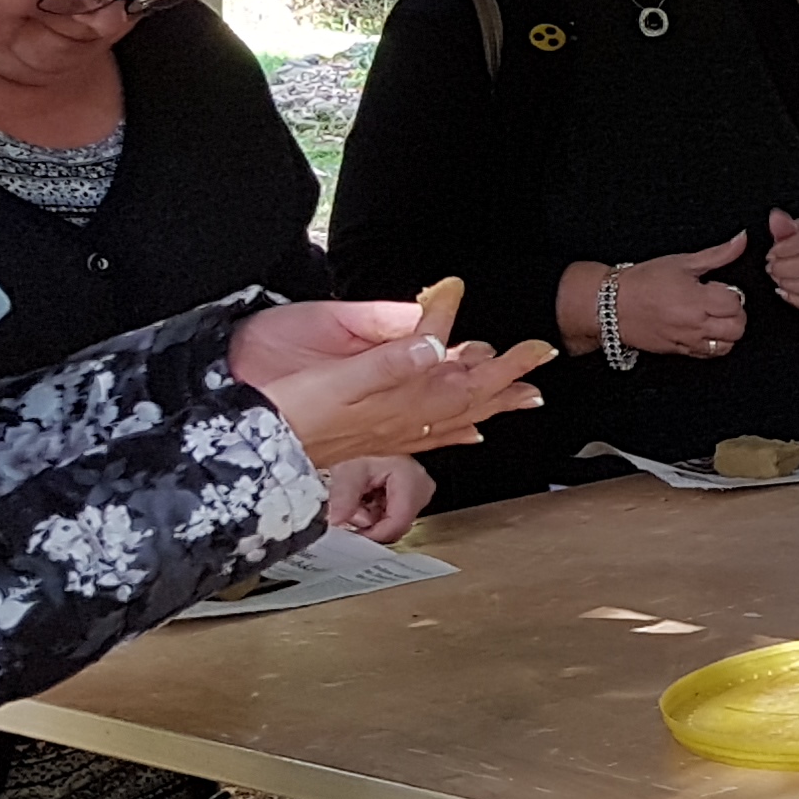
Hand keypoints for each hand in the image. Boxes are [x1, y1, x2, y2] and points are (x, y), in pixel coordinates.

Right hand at [230, 302, 552, 469]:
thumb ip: (389, 362)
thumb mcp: (339, 382)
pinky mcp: (378, 439)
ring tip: (523, 395)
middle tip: (542, 360)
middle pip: (471, 398)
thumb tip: (434, 345)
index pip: (465, 378)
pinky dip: (456, 428)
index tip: (534, 345)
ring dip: (491, 402)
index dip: (501, 362)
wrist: (256, 453)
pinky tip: (468, 432)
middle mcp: (407, 421)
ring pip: (457, 417)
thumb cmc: (289, 415)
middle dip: (509, 379)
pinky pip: (431, 434)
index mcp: (403, 402)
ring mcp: (395, 433)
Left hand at [321, 455, 436, 542]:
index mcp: (411, 479)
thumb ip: (342, 498)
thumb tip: (336, 521)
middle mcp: (421, 487)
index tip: (352, 536)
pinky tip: (368, 496)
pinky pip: (394, 514)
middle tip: (352, 507)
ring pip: (394, 522)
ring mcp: (420, 491)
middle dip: (369, 522)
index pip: (398, 522)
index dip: (373, 534)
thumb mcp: (347, 470)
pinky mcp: (414, 494)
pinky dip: (376, 511)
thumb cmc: (363, 445)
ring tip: (359, 497)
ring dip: (371, 517)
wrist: (366, 433)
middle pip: (396, 524)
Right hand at [616, 233, 749, 358]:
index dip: (732, 293)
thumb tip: (741, 241)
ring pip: (726, 345)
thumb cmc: (643, 282)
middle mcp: (695, 323)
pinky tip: (705, 331)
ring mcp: (687, 340)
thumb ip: (717, 254)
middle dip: (736, 315)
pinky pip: (707, 355)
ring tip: (715, 318)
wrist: (611, 304)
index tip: (720, 288)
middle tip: (722, 304)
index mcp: (698, 299)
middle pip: (737, 328)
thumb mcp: (682, 262)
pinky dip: (713, 345)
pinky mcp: (678, 351)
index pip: (736, 303)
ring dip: (727, 332)